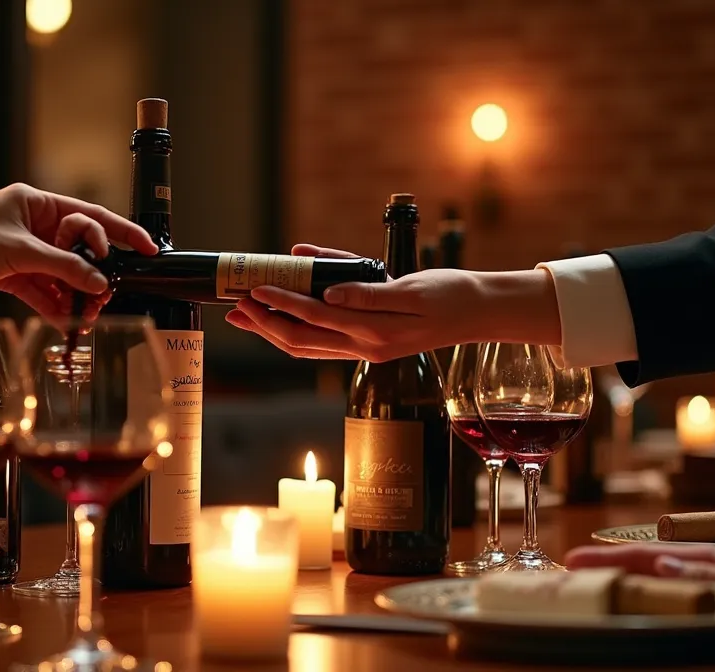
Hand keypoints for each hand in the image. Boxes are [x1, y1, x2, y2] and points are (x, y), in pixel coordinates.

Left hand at [0, 183, 157, 316]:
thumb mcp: (20, 251)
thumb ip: (63, 266)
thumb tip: (99, 280)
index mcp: (37, 202)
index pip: (91, 215)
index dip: (121, 232)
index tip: (146, 248)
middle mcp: (33, 223)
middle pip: (79, 248)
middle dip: (94, 271)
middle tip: (107, 293)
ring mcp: (23, 248)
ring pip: (61, 272)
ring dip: (74, 292)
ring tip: (87, 313)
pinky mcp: (10, 271)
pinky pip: (42, 287)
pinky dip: (53, 302)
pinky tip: (66, 319)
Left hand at [224, 244, 494, 361]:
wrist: (478, 313)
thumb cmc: (449, 294)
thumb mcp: (410, 287)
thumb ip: (368, 291)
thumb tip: (329, 292)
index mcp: (374, 331)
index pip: (315, 316)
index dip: (281, 303)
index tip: (255, 289)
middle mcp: (365, 346)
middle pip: (301, 339)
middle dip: (265, 323)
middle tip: (236, 306)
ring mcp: (366, 349)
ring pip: (307, 346)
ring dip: (273, 332)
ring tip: (246, 317)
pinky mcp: (369, 345)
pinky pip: (323, 344)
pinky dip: (297, 330)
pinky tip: (282, 317)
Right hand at [564, 543, 714, 612]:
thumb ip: (702, 572)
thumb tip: (658, 564)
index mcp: (698, 556)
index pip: (641, 557)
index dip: (606, 559)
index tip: (573, 560)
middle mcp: (698, 559)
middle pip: (641, 560)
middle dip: (606, 563)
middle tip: (572, 568)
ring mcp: (708, 569)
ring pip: (654, 567)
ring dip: (623, 571)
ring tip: (596, 575)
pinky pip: (670, 578)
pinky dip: (647, 579)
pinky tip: (644, 583)